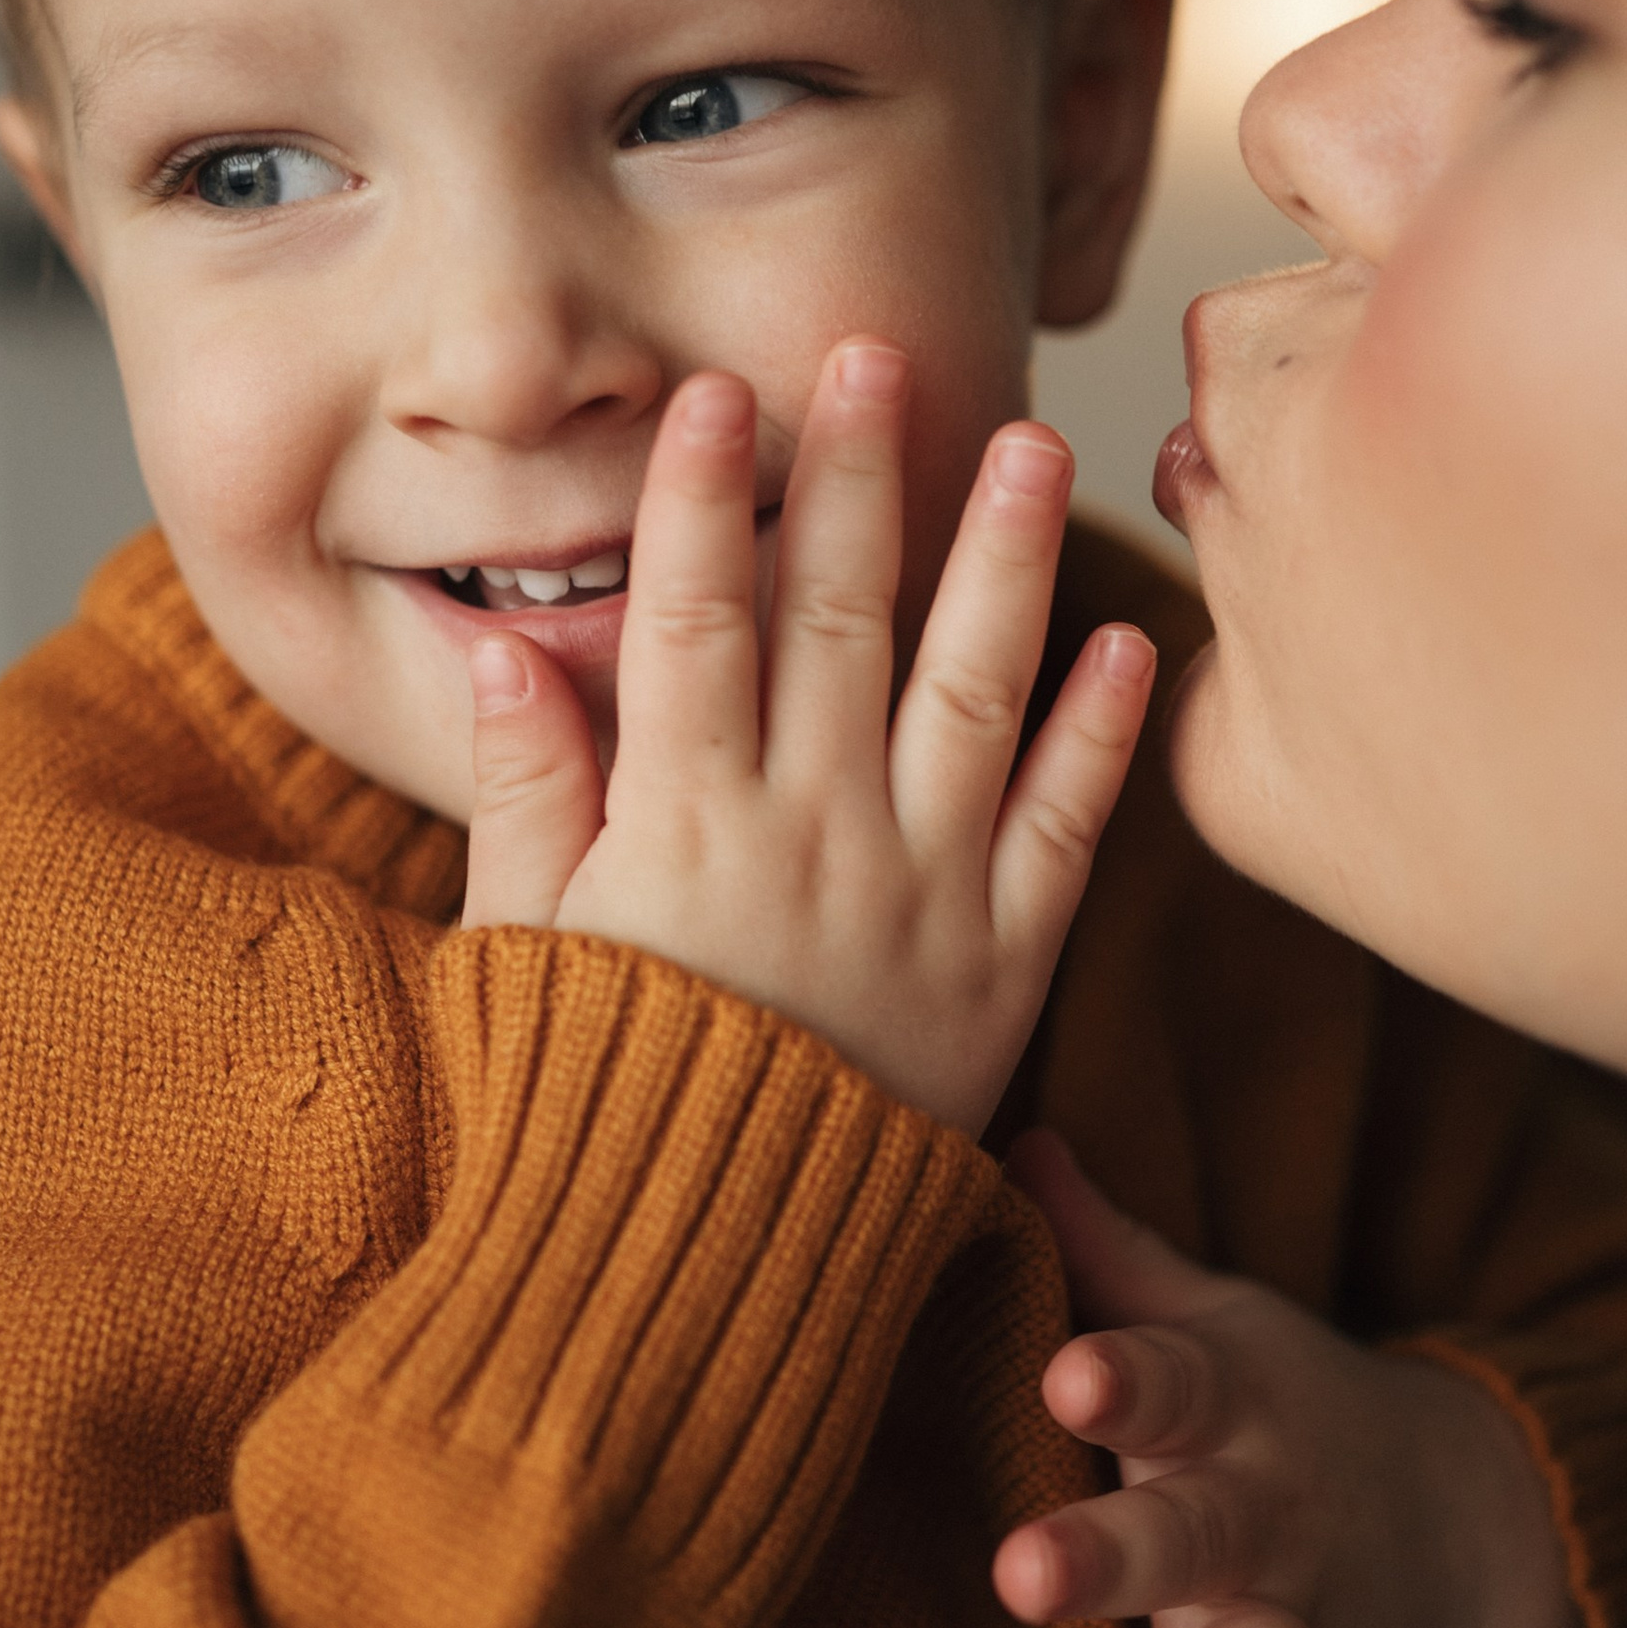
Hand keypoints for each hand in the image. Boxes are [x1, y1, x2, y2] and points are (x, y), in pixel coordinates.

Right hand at [458, 342, 1154, 1138]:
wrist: (706, 1271)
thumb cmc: (597, 1101)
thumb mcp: (527, 947)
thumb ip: (526, 794)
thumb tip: (500, 647)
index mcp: (684, 820)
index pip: (694, 615)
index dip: (705, 496)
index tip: (719, 394)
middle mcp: (812, 833)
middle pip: (841, 617)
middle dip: (856, 476)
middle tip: (876, 355)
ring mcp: (920, 894)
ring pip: (972, 690)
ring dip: (1002, 559)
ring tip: (1030, 443)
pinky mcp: (1004, 969)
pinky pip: (1063, 831)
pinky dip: (1100, 736)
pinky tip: (1126, 645)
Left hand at [992, 1136, 1588, 1627]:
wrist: (1460, 1518)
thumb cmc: (1276, 1405)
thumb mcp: (1213, 1315)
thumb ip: (1108, 1247)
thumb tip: (1003, 1130)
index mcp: (1231, 1407)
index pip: (1171, 1377)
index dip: (1123, 1380)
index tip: (1068, 1379)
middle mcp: (1266, 1524)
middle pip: (1196, 1537)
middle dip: (1118, 1557)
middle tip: (1025, 1571)